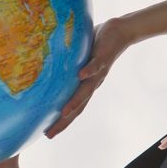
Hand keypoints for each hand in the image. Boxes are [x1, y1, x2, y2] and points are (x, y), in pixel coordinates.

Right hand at [45, 17, 137, 137]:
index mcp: (86, 86)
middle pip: (77, 107)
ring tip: (64, 112)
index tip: (47, 134)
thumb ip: (67, 65)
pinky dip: (88, 71)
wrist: (120, 33)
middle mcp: (92, 84)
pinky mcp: (102, 59)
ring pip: (86, 91)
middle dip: (64, 121)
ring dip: (75, 102)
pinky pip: (95, 66)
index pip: (73, 108)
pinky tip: (80, 75)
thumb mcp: (78, 59)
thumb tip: (46, 66)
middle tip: (50, 134)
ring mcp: (98, 73)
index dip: (62, 122)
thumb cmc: (96, 46)